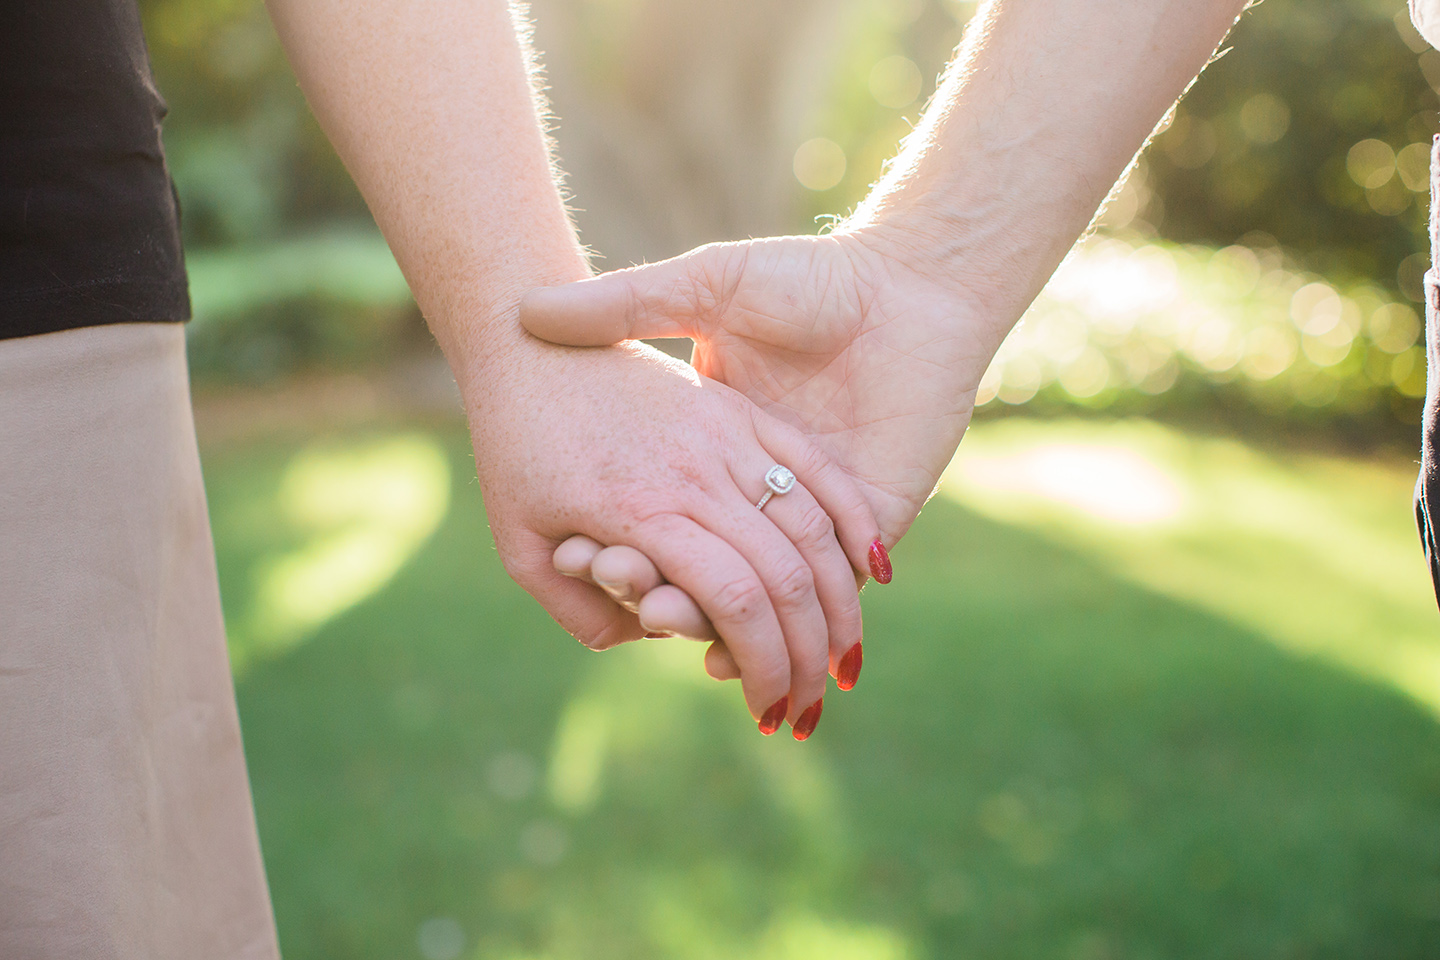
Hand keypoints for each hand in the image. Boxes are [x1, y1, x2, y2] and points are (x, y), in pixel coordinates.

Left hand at [462, 335, 880, 732]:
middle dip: (808, 654)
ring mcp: (725, 436)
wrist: (527, 344)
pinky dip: (851, 519)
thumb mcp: (520, 544)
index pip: (734, 601)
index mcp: (642, 512)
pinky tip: (874, 567)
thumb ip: (577, 608)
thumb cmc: (514, 449)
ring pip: (812, 525)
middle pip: (785, 574)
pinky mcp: (739, 410)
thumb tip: (640, 643)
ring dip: (840, 601)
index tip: (767, 710)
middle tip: (811, 706)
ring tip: (847, 656)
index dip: (763, 664)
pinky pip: (814, 465)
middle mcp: (696, 474)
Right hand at [520, 230, 1003, 671]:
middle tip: (618, 592)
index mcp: (715, 446)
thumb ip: (626, 299)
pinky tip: (722, 651)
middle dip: (651, 590)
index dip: (616, 539)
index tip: (577, 553)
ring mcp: (812, 510)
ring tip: (660, 620)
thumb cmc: (802, 275)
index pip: (656, 514)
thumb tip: (531, 312)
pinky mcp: (870, 523)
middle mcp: (759, 488)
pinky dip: (771, 631)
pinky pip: (815, 592)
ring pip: (748, 592)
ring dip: (700, 619)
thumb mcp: (701, 283)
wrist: (908, 282)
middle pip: (697, 566)